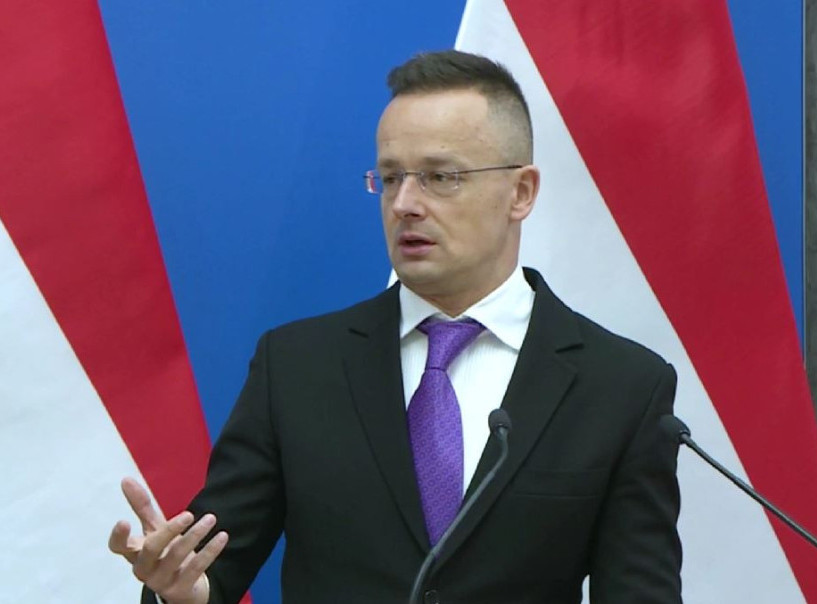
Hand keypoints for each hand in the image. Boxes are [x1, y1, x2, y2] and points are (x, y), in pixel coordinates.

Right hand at [108, 477, 228, 603]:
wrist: (183, 588)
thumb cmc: (164, 553)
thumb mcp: (154, 529)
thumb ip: (141, 506)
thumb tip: (126, 479)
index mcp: (135, 553)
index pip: (118, 548)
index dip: (118, 537)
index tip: (123, 521)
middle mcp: (144, 569)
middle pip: (151, 549)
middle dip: (169, 530)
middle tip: (189, 514)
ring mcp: (161, 581)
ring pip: (176, 556)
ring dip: (195, 535)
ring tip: (211, 519)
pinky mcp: (181, 589)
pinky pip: (196, 568)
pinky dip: (210, 551)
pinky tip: (222, 536)